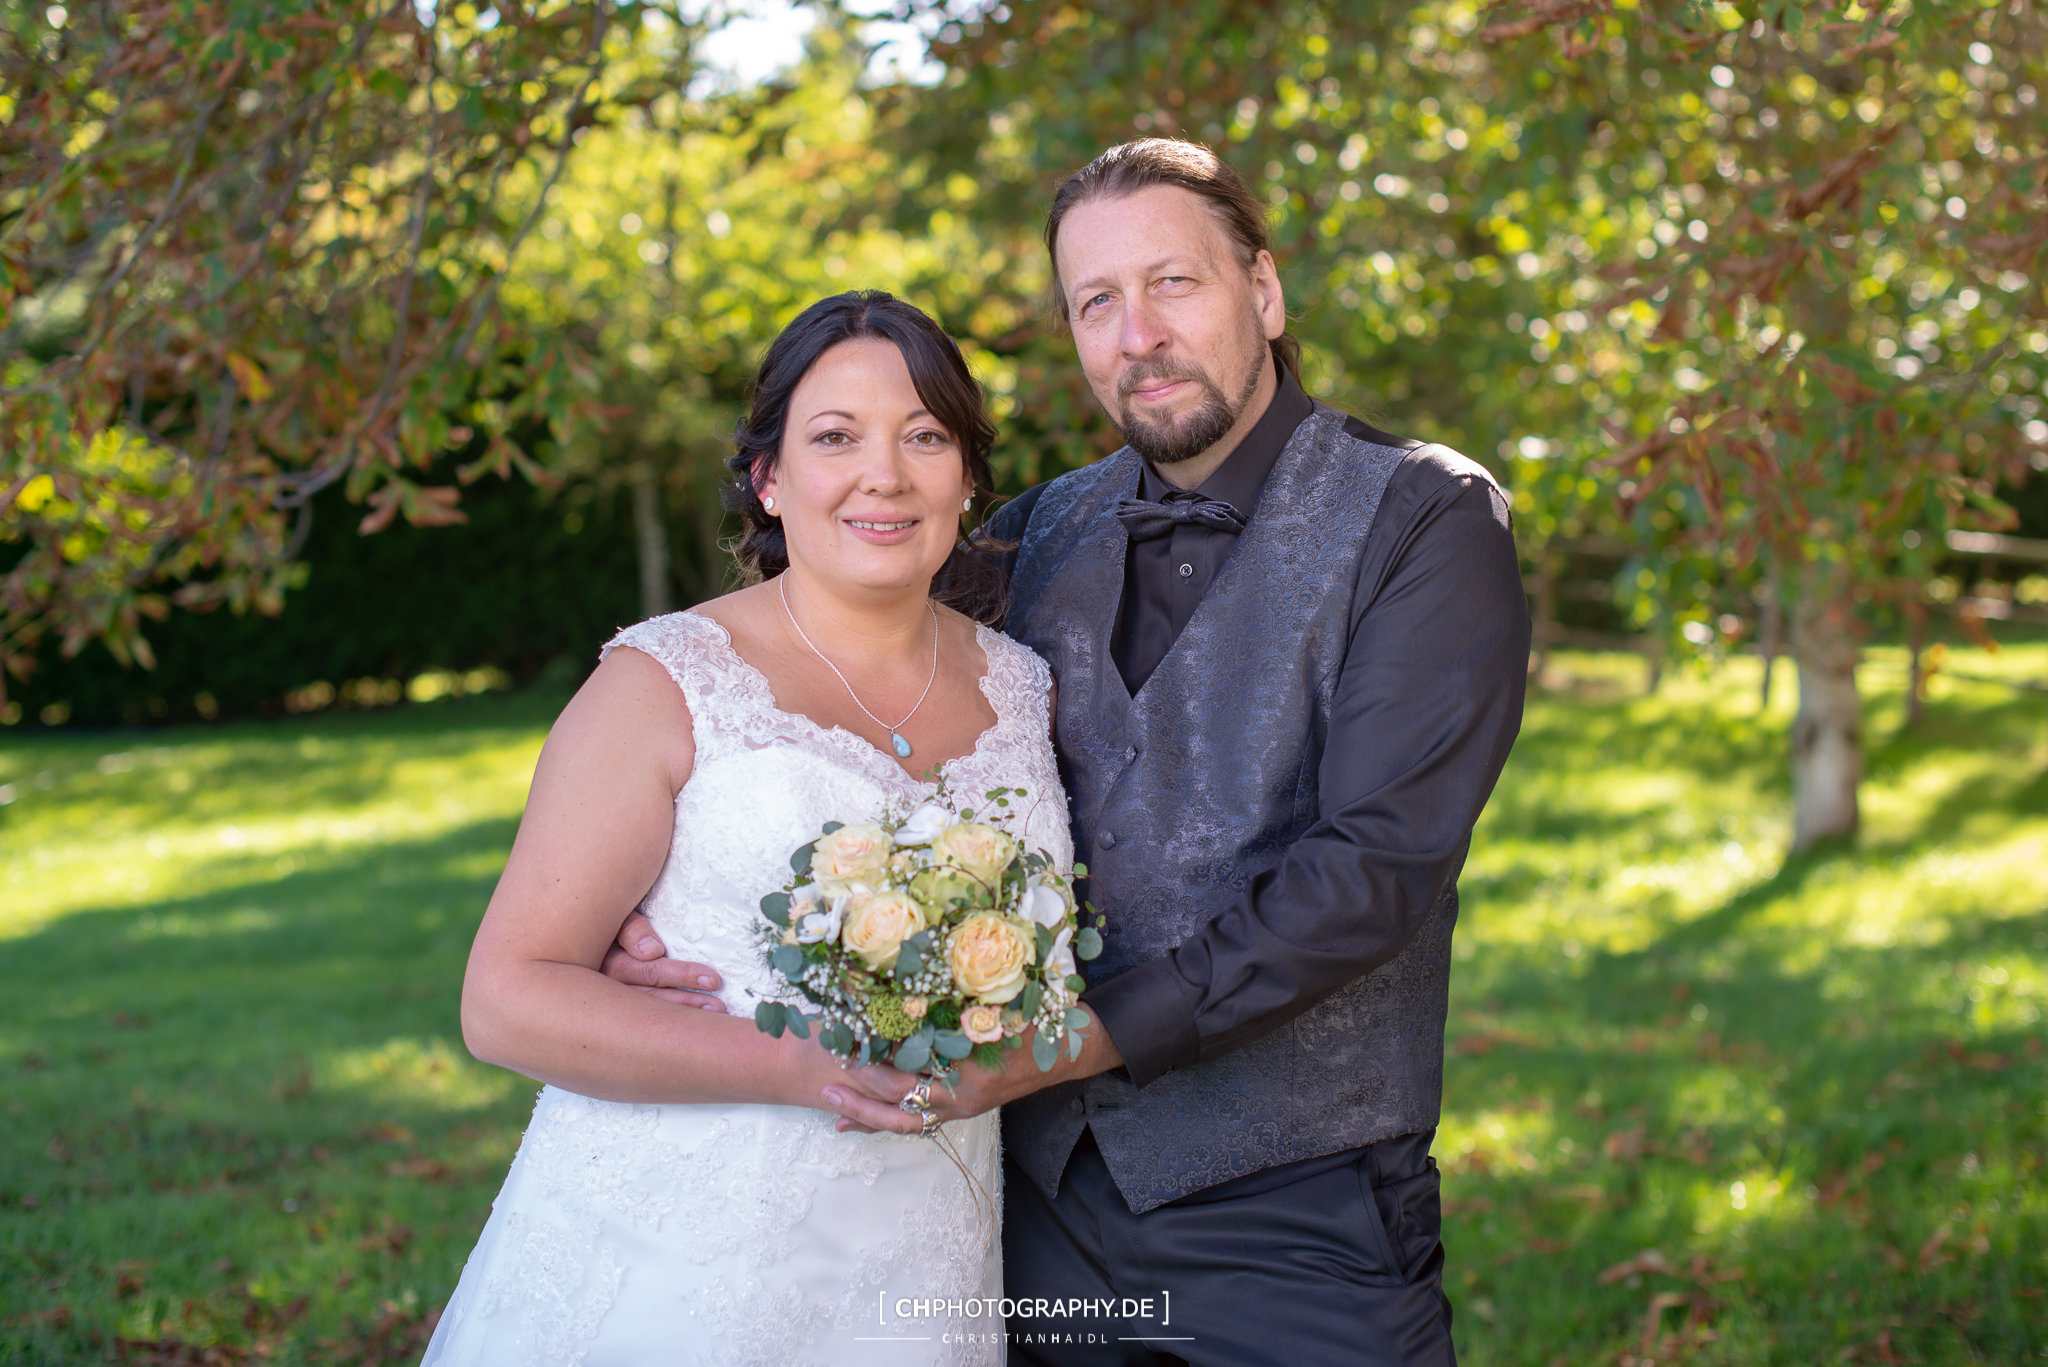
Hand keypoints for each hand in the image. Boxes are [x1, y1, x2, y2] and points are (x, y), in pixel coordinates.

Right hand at [598, 911, 725, 1009]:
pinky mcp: (616, 1009)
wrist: (589, 928)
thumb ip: (630, 930)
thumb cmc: (609, 919)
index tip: (712, 980)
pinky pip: (643, 1019)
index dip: (682, 975)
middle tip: (719, 1007)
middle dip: (687, 1002)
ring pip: (649, 1011)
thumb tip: (651, 952)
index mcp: (608, 962)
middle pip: (652, 998)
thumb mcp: (616, 917)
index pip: (650, 972)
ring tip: (713, 1016)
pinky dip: (668, 1021)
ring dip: (681, 1014)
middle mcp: (608, 988)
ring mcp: (612, 1001)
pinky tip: (689, 1025)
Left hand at [820, 1008, 1122, 1135]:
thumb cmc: (1033, 1025)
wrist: (1067, 1051)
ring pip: (906, 1123)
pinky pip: (918, 1122)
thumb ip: (956, 1012)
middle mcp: (960, 1101)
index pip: (910, 1080)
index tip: (848, 1050)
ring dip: (869, 1116)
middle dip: (861, 1098)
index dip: (876, 1068)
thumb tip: (908, 996)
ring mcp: (961, 1109)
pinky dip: (887, 1121)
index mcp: (967, 1079)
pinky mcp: (961, 1109)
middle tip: (827, 1082)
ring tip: (834, 1105)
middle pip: (900, 1109)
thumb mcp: (995, 1013)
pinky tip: (858, 1121)